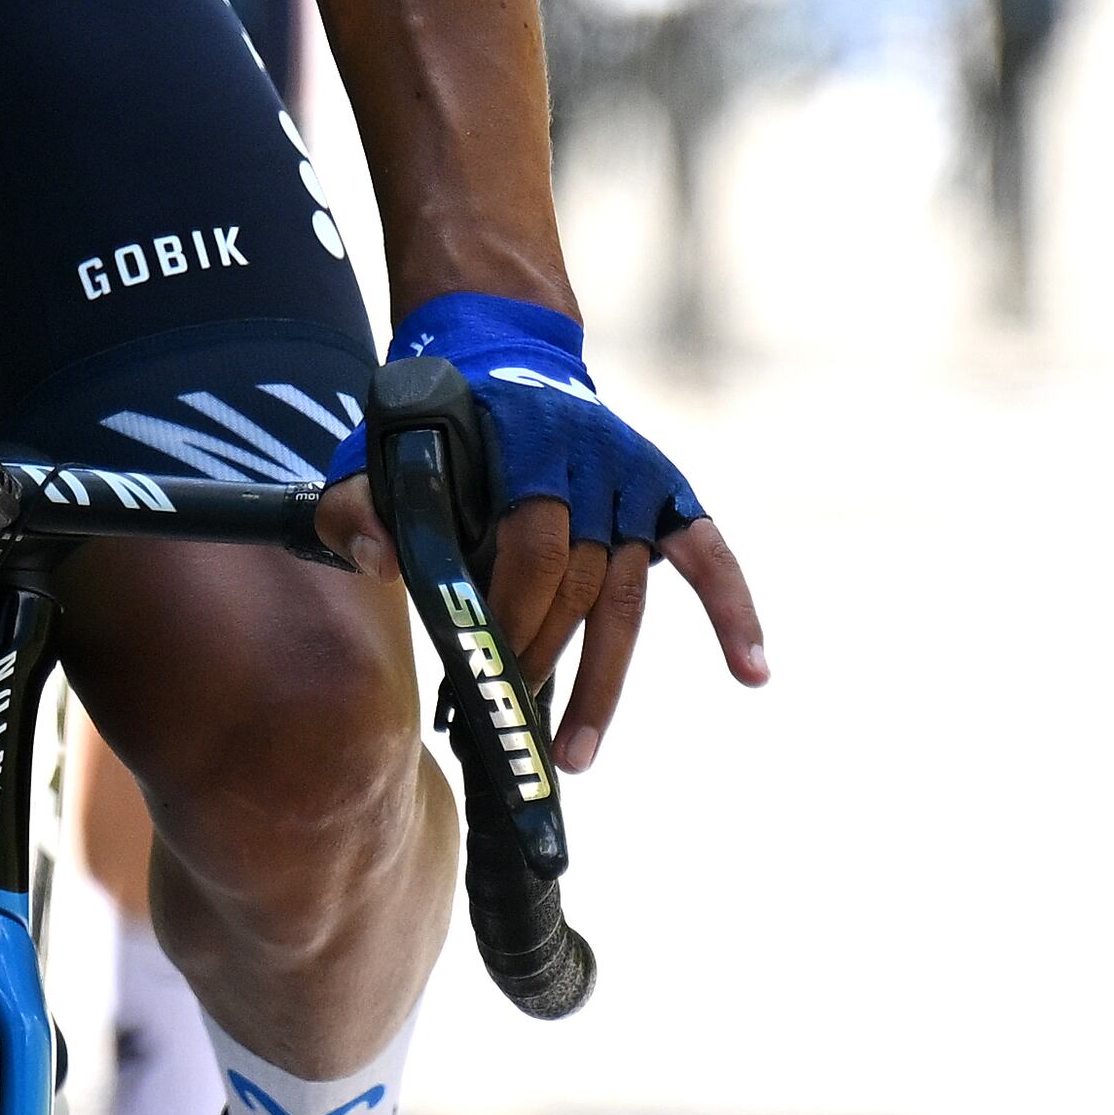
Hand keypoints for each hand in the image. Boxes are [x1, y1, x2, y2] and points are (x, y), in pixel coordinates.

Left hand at [320, 293, 767, 772]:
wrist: (502, 359)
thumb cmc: (436, 429)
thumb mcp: (378, 449)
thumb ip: (361, 503)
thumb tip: (384, 564)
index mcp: (527, 440)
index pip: (534, 540)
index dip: (511, 610)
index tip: (480, 669)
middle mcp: (593, 456)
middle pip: (580, 579)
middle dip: (542, 655)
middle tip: (507, 716)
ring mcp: (634, 478)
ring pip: (626, 596)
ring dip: (602, 681)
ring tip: (572, 756)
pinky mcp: (666, 495)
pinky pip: (709, 557)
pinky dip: (736, 611)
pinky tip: (753, 673)